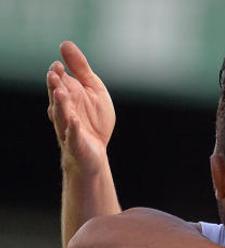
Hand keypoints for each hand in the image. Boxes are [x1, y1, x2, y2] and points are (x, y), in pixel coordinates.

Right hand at [46, 41, 114, 173]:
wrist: (95, 153)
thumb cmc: (93, 120)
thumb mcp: (93, 89)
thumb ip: (80, 69)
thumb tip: (64, 43)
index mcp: (67, 97)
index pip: (59, 83)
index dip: (58, 74)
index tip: (59, 64)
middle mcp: (64, 111)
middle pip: (57, 97)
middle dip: (55, 86)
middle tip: (54, 74)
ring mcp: (68, 128)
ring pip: (61, 115)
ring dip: (61, 104)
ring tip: (60, 92)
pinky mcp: (77, 144)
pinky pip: (74, 136)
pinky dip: (73, 129)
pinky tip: (75, 121)